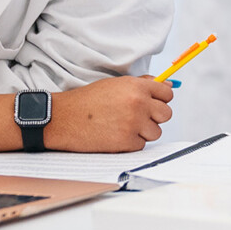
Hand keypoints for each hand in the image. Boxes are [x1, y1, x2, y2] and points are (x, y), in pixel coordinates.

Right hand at [46, 76, 173, 151]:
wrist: (63, 118)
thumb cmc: (87, 101)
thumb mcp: (115, 84)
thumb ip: (142, 84)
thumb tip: (168, 84)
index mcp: (136, 87)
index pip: (167, 94)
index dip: (160, 100)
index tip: (152, 104)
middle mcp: (138, 103)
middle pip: (166, 114)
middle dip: (154, 117)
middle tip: (137, 117)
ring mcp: (133, 123)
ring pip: (155, 132)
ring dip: (143, 132)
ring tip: (123, 126)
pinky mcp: (126, 142)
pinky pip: (141, 145)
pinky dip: (131, 143)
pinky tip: (115, 135)